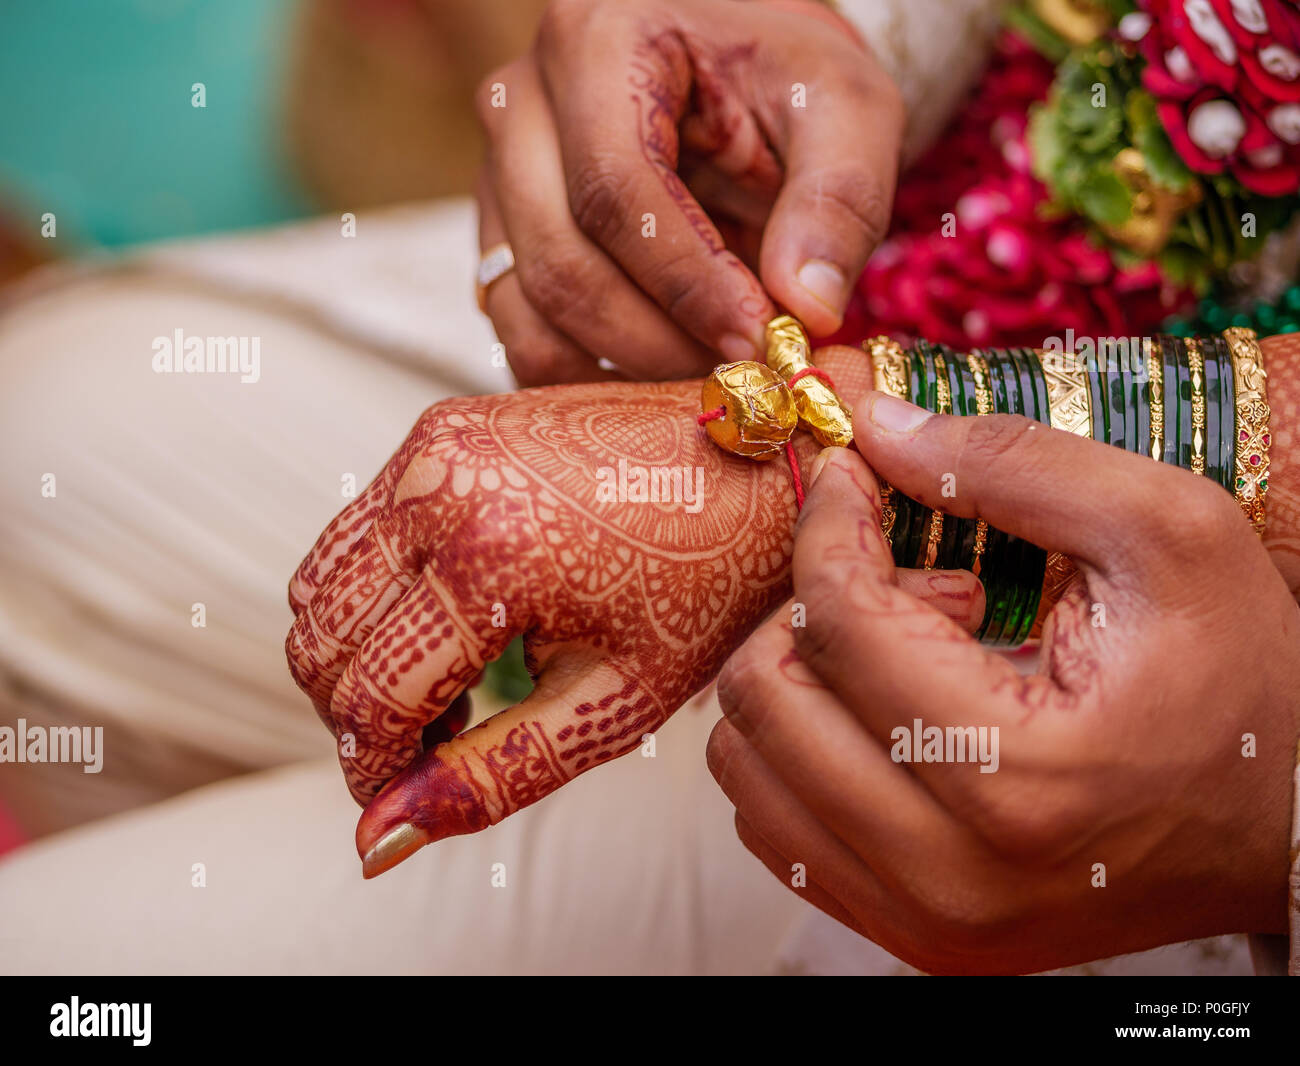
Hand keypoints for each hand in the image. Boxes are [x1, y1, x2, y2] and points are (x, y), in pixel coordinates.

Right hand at [285, 348, 986, 875]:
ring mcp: (434, 444)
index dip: (375, 768)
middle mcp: (440, 486)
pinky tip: (453, 621)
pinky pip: (357, 530)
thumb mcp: (616, 701)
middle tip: (440, 738)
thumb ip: (493, 773)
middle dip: (360, 714)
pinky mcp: (442, 425)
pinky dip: (376, 593)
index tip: (406, 791)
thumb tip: (382, 834)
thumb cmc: (707, 581)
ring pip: (320, 584)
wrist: (760, 461)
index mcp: (489, 558)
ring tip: (449, 683)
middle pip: (319, 641)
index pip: (367, 699)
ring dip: (359, 653)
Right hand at [475, 0, 902, 384]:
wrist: (740, 79)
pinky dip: (588, 376)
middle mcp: (522, 106)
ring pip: (532, 311)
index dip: (687, 283)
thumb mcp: (845, 109)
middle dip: (659, 341)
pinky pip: (522, 336)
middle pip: (563, 262)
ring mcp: (498, 177)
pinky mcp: (500, 238)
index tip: (755, 339)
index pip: (617, 189)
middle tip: (741, 371)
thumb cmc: (787, 82)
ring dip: (623, 368)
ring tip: (708, 368)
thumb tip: (808, 308)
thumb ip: (838, 198)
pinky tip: (662, 373)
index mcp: (598, 44)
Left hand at [709, 394, 1299, 973]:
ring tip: (908, 657)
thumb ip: (1013, 463)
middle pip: (767, 698)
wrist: (1282, 828)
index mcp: (1020, 776)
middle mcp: (952, 874)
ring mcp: (921, 919)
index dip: (829, 521)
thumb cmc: (1242, 678)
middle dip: (814, 607)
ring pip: (746, 766)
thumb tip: (873, 425)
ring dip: (803, 680)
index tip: (855, 475)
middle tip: (914, 586)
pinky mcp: (908, 934)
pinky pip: (773, 825)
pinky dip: (801, 746)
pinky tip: (888, 714)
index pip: (839, 624)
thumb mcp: (1165, 534)